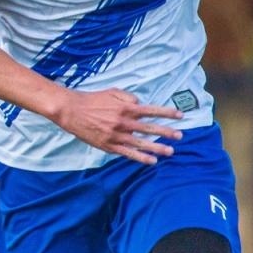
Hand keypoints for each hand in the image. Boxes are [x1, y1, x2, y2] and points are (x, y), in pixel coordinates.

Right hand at [52, 88, 182, 164]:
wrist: (71, 111)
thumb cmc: (92, 100)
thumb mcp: (112, 92)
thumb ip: (129, 97)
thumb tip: (141, 104)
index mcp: (126, 108)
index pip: (152, 110)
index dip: (167, 113)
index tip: (180, 116)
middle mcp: (124, 122)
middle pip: (150, 128)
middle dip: (167, 132)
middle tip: (180, 136)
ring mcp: (116, 135)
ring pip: (141, 143)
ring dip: (158, 147)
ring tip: (170, 151)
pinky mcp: (109, 145)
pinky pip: (128, 153)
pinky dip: (141, 157)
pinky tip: (152, 161)